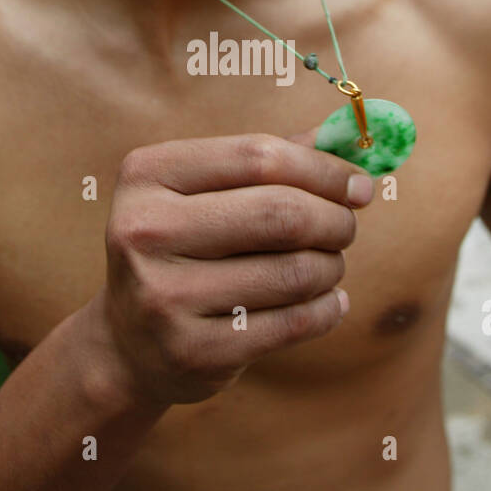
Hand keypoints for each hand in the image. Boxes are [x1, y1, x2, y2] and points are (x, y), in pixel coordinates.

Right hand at [99, 131, 370, 405]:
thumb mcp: (205, 194)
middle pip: (280, 214)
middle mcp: (145, 232)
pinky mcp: (193, 351)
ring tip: (328, 266)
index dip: (323, 168)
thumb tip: (346, 138)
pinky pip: (293, 323)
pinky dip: (327, 309)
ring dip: (331, 267)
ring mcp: (164, 296)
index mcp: (148, 175)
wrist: (131, 344)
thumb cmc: (186, 248)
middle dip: (334, 220)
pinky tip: (328, 302)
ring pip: (294, 272)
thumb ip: (269, 161)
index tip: (359, 185)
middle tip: (346, 227)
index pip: (258, 155)